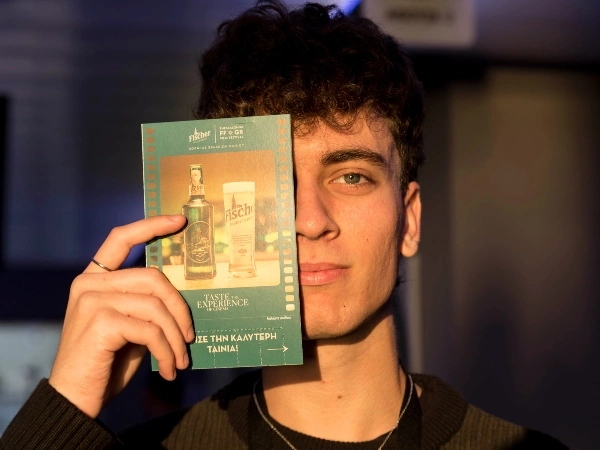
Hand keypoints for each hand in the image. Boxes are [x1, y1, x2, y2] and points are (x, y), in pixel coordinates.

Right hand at [48, 215, 193, 417]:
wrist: (74, 399)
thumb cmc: (106, 363)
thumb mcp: (129, 326)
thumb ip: (146, 303)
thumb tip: (185, 295)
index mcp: (94, 278)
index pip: (121, 237)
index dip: (151, 225)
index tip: (179, 220)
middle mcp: (89, 283)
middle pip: (153, 277)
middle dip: (180, 308)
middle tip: (189, 336)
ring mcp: (92, 300)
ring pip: (156, 305)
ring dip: (175, 337)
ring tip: (181, 360)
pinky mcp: (100, 321)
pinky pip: (150, 330)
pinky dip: (166, 351)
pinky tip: (169, 369)